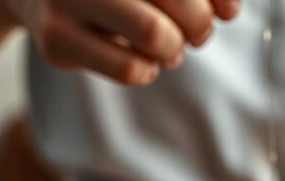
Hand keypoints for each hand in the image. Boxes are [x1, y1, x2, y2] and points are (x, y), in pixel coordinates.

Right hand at [5, 0, 240, 84]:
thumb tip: (229, 10)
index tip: (227, 12)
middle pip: (179, 2)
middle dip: (198, 24)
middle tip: (195, 32)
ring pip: (153, 33)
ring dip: (173, 49)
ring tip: (167, 47)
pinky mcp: (55, 37)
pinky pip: (129, 68)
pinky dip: (148, 70)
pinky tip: (141, 61)